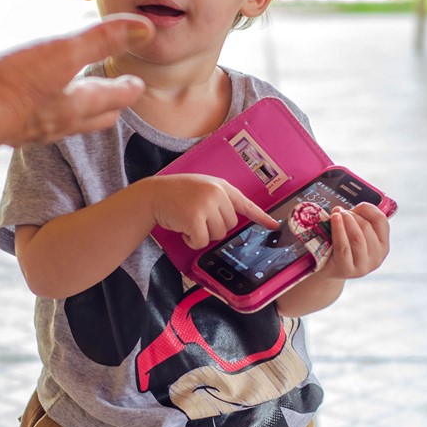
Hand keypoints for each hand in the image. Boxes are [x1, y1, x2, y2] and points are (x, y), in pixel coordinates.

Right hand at [0, 15, 154, 143]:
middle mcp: (58, 122)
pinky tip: (31, 104)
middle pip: (93, 117)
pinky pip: (34, 121)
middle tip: (116, 96)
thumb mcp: (62, 53)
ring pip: (64, 121)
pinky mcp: (5, 127)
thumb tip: (146, 28)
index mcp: (77, 105)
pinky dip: (43, 111)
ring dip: (77, 110)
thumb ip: (102, 40)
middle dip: (108, 105)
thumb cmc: (12, 85)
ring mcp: (30, 128)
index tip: (136, 84)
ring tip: (77, 99)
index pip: (113, 98)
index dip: (128, 89)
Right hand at [150, 173, 278, 249]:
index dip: (261, 217)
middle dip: (213, 228)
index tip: (273, 225)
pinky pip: (202, 241)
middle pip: (229, 225)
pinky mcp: (195, 218)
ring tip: (187, 220)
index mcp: (220, 185)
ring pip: (217, 235)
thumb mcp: (201, 188)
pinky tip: (182, 229)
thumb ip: (219, 200)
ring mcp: (206, 204)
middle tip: (196, 218)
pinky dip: (191, 241)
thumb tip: (232, 221)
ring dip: (201, 235)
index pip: (245, 204)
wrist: (153, 194)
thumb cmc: (176, 194)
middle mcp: (216, 193)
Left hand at [318, 202, 389, 280]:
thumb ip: (361, 221)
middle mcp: (377, 257)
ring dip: (346, 221)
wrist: (329, 270)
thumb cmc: (344, 247)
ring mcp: (363, 266)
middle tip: (341, 211)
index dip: (368, 209)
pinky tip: (334, 219)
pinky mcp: (347, 269)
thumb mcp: (357, 234)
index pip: (381, 220)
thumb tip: (355, 205)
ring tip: (337, 214)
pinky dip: (338, 229)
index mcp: (383, 245)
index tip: (356, 206)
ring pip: (357, 237)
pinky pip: (343, 246)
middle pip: (367, 227)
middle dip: (353, 215)